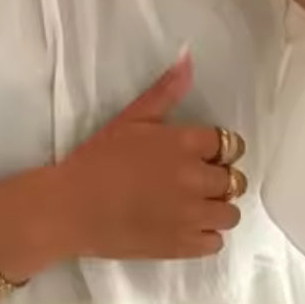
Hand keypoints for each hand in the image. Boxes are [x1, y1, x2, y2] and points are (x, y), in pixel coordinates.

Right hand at [54, 53, 246, 261]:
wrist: (70, 209)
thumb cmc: (96, 161)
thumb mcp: (130, 118)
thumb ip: (164, 92)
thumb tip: (189, 58)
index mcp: (185, 144)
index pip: (228, 144)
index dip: (217, 150)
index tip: (202, 156)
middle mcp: (196, 178)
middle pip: (234, 179)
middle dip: (219, 179)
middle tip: (193, 183)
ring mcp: (191, 215)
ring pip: (231, 212)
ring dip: (217, 208)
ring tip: (194, 208)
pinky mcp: (182, 245)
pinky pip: (216, 242)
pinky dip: (206, 236)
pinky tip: (186, 228)